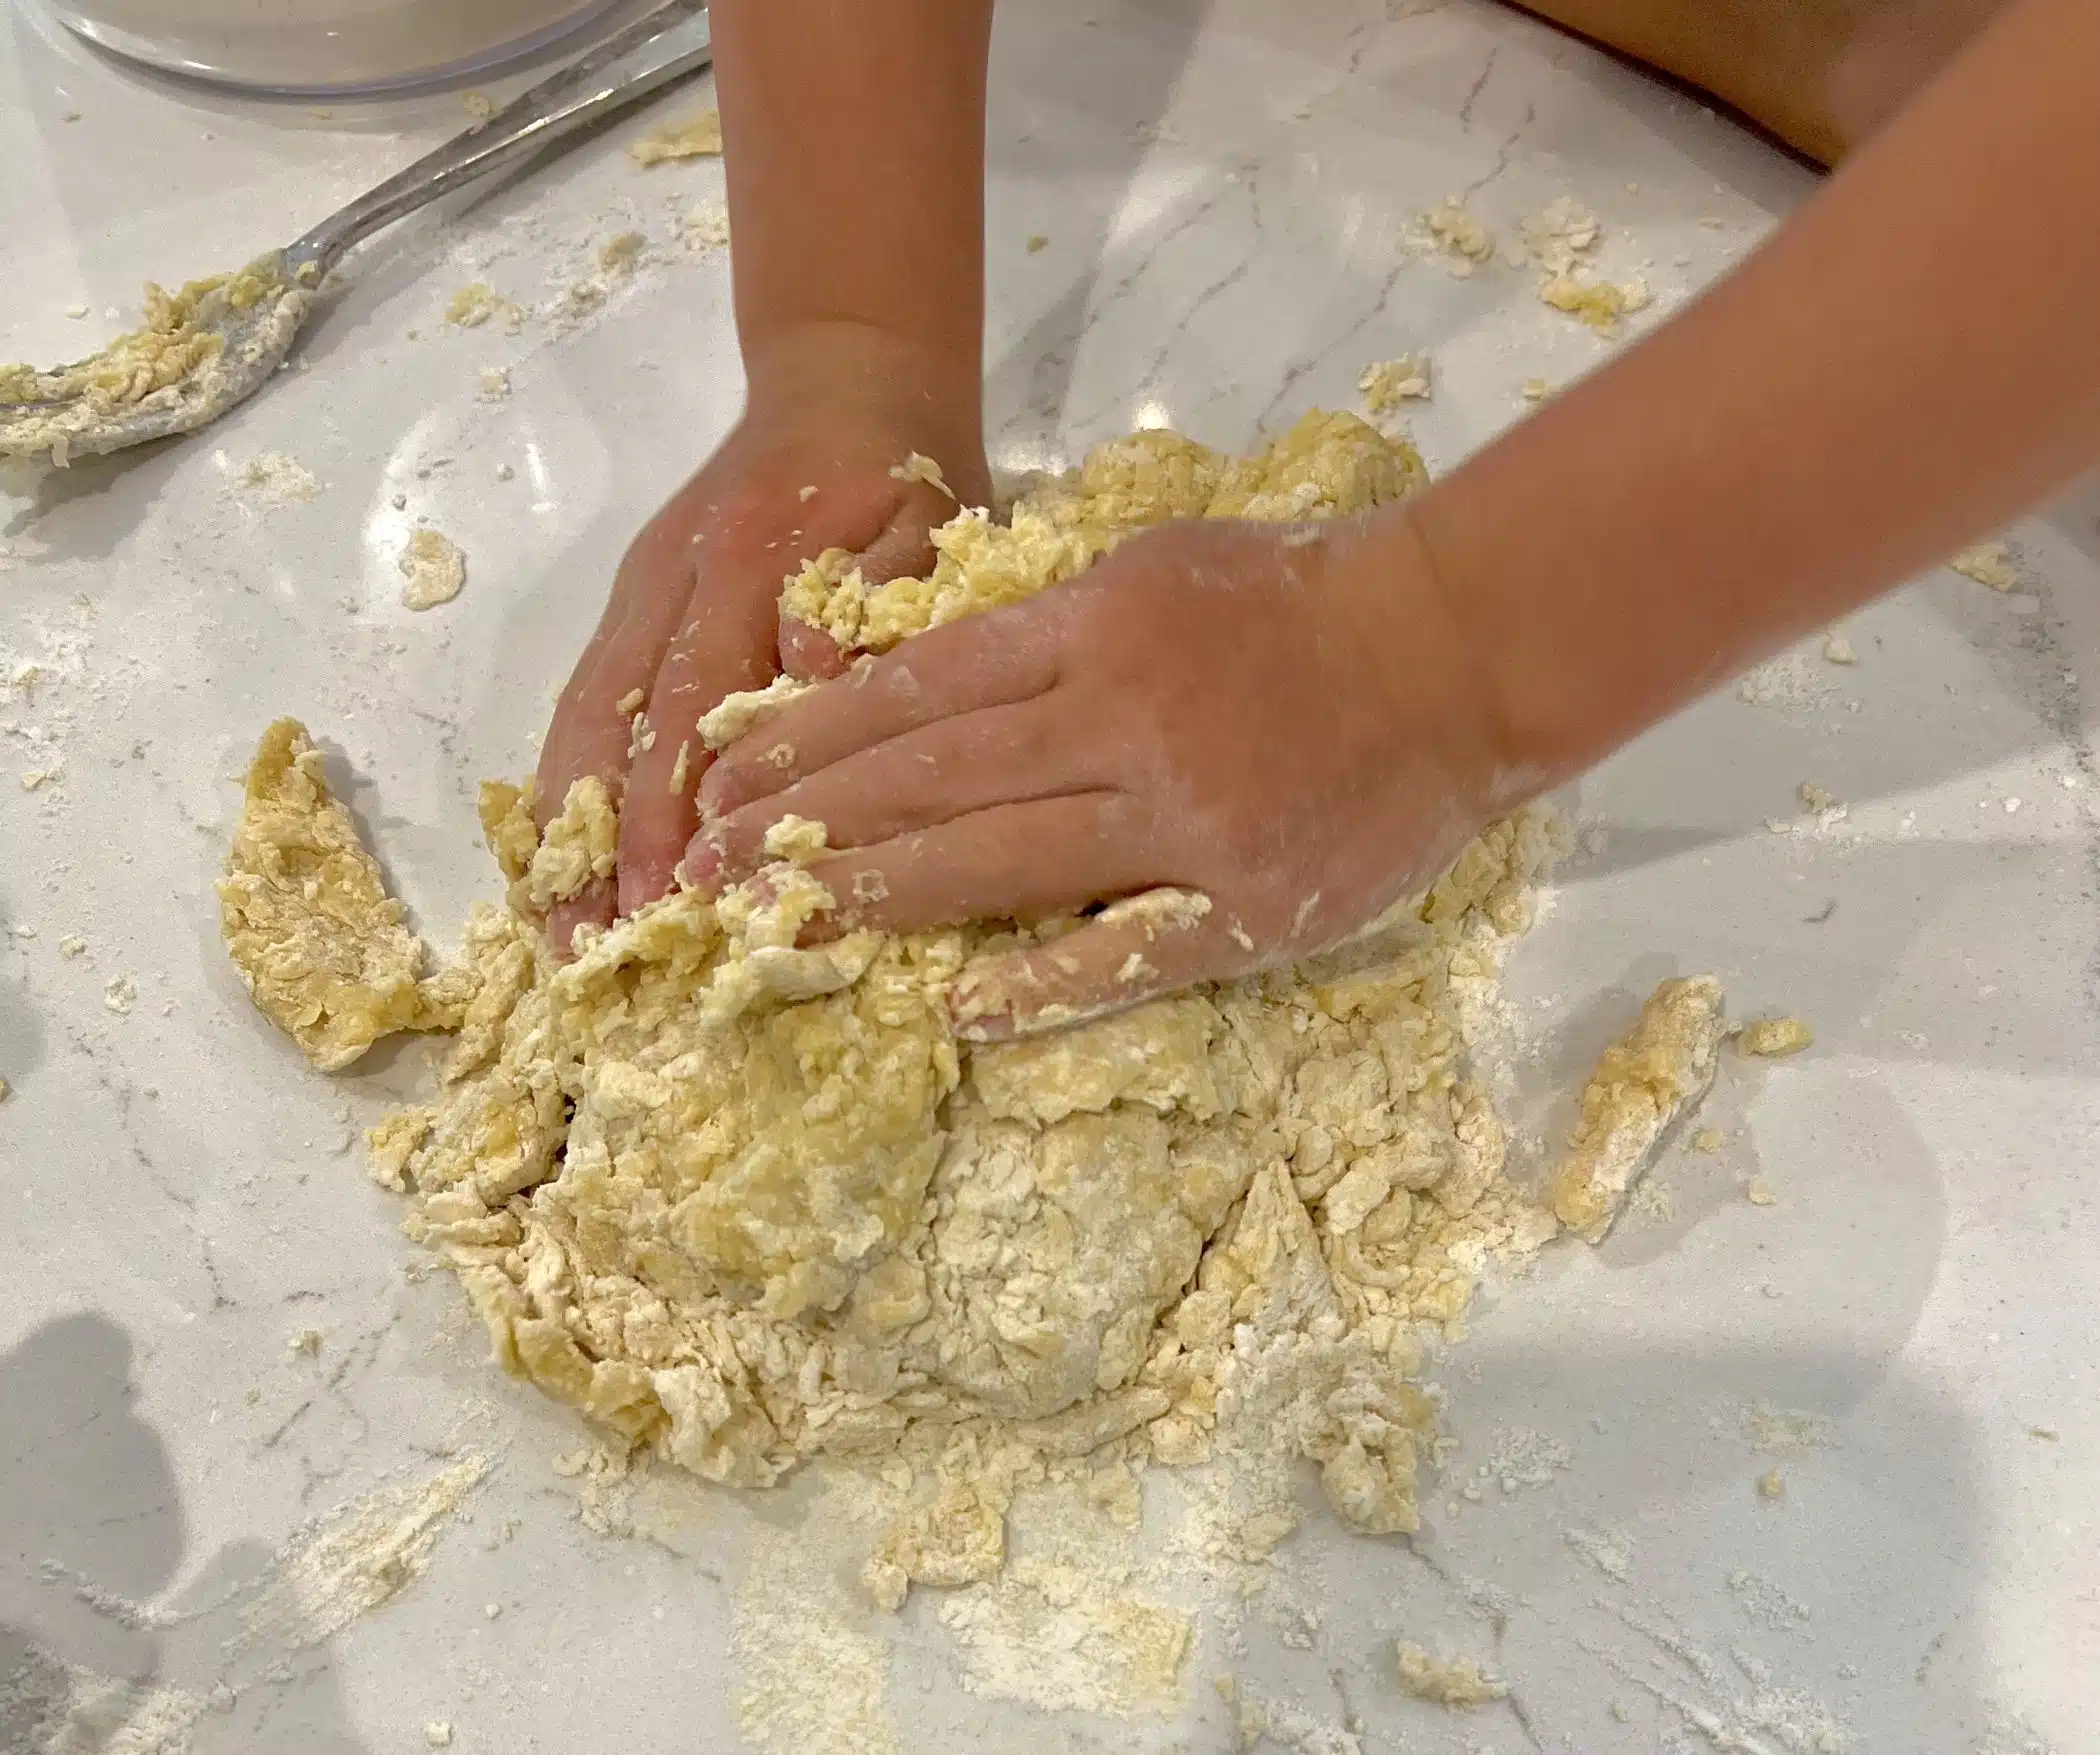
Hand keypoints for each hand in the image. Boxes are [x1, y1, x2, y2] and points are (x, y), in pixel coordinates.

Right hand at [532, 325, 988, 951]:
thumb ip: (876, 592)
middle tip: (595, 950)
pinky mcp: (631, 595)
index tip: (667, 903)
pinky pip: (584, 694)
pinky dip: (563, 776)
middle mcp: (680, 583)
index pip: (700, 708)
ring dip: (569, 825)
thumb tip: (807, 672)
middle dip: (611, 846)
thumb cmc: (902, 470)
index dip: (675, 810)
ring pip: (588, 716)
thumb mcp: (925, 518)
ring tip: (557, 926)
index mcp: (756, 565)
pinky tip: (556, 850)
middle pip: (627, 728)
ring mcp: (644, 590)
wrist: (845, 375)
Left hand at [687, 510, 1523, 1036]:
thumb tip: (918, 675)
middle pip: (933, 779)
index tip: (726, 771)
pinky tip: (958, 1009)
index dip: (812, 734)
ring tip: (786, 921)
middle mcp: (1122, 722)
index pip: (919, 689)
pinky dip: (1039, 983)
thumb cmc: (1295, 595)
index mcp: (1094, 629)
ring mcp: (1183, 821)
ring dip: (881, 894)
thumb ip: (1042, 624)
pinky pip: (1125, 951)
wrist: (1451, 649)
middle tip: (710, 864)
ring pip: (1002, 862)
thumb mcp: (1151, 568)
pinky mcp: (1243, 904)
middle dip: (809, 822)